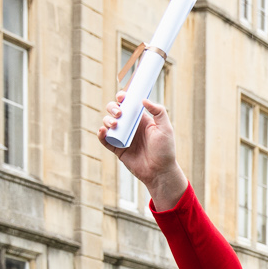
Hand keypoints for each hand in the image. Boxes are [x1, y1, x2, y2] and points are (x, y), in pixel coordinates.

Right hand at [97, 92, 185, 208]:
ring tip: (114, 124)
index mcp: (141, 119)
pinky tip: (103, 131)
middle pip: (115, 111)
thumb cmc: (165, 150)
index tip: (122, 96)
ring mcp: (122, 137)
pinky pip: (105, 139)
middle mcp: (130, 126)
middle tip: (119, 114)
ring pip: (108, 123)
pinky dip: (101, 134)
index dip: (122, 98)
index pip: (128, 104)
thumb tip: (143, 99)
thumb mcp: (166, 129)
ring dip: (107, 120)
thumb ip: (159, 112)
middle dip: (113, 108)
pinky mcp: (117, 148)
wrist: (160, 172)